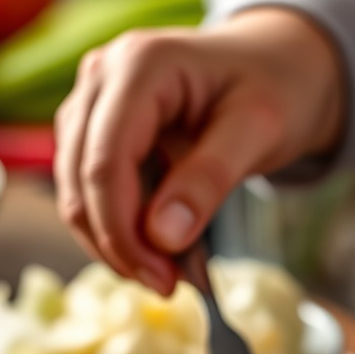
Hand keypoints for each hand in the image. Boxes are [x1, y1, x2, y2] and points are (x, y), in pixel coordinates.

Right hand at [54, 8, 344, 293]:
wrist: (276, 66)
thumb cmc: (275, 88)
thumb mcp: (258, 132)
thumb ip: (209, 180)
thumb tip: (162, 239)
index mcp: (139, 66)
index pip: (106, 163)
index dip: (124, 232)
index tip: (162, 281)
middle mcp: (101, 76)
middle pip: (83, 181)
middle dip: (120, 245)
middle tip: (168, 287)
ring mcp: (92, 102)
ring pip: (77, 191)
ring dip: (117, 243)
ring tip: (172, 273)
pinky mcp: (97, 130)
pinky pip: (92, 192)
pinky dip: (123, 230)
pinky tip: (164, 251)